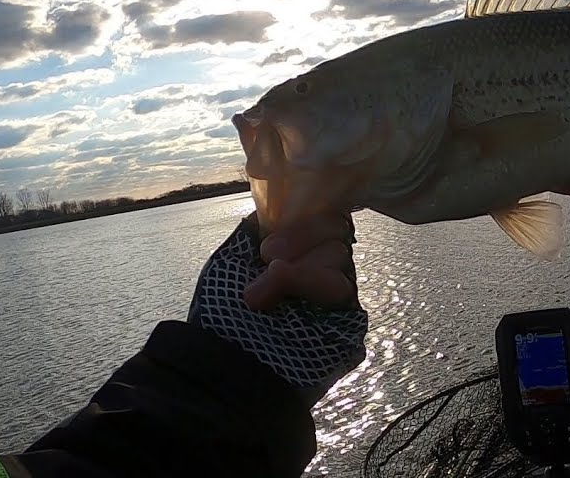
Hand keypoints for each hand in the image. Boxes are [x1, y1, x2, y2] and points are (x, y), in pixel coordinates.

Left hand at [188, 212, 367, 403]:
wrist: (222, 364)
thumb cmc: (221, 314)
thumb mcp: (233, 258)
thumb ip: (260, 226)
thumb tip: (284, 205)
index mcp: (299, 254)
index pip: (325, 219)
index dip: (306, 220)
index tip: (270, 239)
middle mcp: (322, 273)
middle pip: (337, 233)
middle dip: (299, 240)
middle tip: (266, 261)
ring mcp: (337, 300)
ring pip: (340, 257)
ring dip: (297, 270)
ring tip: (262, 296)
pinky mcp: (348, 324)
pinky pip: (342, 289)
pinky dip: (310, 284)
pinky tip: (286, 301)